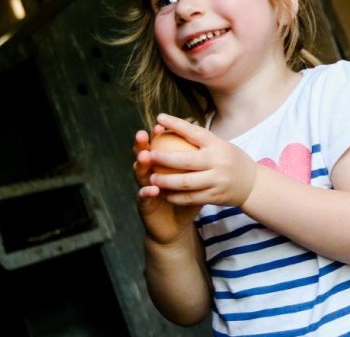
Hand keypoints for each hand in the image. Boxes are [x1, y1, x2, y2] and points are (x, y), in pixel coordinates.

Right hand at [133, 125, 199, 244]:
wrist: (175, 226)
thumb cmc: (188, 199)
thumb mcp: (196, 180)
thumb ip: (197, 165)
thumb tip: (210, 141)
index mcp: (160, 164)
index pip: (157, 145)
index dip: (157, 135)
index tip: (160, 122)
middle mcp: (149, 173)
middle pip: (143, 155)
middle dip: (142, 144)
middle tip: (143, 134)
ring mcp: (144, 188)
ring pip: (139, 173)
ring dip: (141, 165)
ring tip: (144, 156)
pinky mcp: (143, 205)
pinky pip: (143, 197)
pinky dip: (146, 192)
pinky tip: (150, 188)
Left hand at [148, 113, 257, 207]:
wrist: (253, 184)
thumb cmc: (229, 160)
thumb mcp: (220, 145)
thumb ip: (200, 141)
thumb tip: (173, 126)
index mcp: (217, 145)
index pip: (194, 132)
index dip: (176, 124)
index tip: (159, 117)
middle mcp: (218, 162)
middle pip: (186, 161)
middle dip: (164, 159)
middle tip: (149, 156)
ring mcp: (217, 180)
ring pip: (186, 183)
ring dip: (166, 181)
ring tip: (151, 178)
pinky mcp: (215, 196)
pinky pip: (191, 198)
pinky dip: (175, 196)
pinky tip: (163, 194)